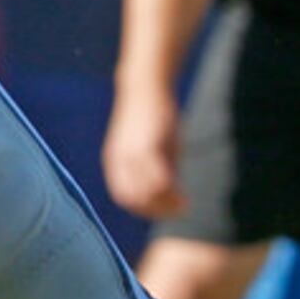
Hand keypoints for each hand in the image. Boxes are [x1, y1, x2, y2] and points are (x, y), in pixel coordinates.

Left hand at [104, 86, 186, 219]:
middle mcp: (119, 160)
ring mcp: (132, 154)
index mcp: (115, 161)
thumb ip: (153, 168)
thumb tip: (166, 191)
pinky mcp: (148, 146)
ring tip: (183, 205)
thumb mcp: (150, 146)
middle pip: (132, 199)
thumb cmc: (151, 118)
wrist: (145, 87)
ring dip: (165, 205)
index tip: (163, 211)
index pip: (123, 197)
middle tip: (177, 210)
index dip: (143, 209)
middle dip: (155, 211)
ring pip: (145, 193)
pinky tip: (184, 196)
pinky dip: (170, 193)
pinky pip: (157, 179)